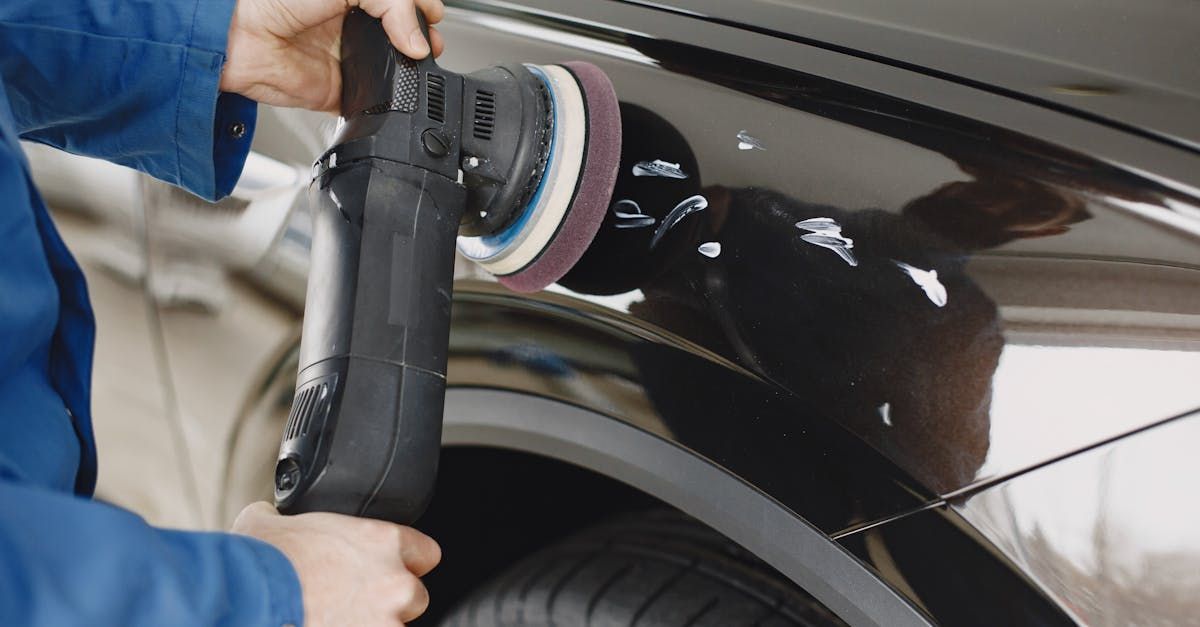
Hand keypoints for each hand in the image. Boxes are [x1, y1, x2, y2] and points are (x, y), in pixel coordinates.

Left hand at [220, 0, 446, 112]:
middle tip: (430, 42)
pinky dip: (387, 100)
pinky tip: (393, 88)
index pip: (402, 3)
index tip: (432, 15)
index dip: (422, 7)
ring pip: (395, 67)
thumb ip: (393, 3)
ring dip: (412, 70)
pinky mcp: (340, 91)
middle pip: (404, 35)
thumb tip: (419, 39)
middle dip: (424, 39)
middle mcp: (352, 23)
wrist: (240, 34)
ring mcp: (348, 57)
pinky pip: (373, 100)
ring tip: (416, 63)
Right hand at [233, 502, 440, 625]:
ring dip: (373, 623)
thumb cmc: (260, 560)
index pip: (426, 553)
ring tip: (338, 619)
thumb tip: (270, 512)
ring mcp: (384, 622)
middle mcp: (394, 582)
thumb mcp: (274, 520)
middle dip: (389, 601)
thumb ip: (287, 516)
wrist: (246, 596)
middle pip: (414, 596)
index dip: (405, 562)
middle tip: (355, 602)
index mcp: (383, 542)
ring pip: (394, 626)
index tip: (386, 569)